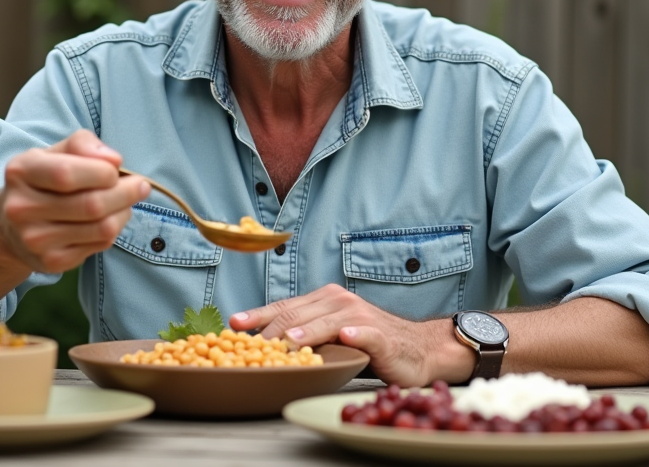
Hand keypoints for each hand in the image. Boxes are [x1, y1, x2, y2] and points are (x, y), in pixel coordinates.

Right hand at [0, 129, 149, 273]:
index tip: (117, 169)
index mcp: (21, 172)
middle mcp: (21, 208)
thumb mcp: (55, 152)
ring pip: (102, 228)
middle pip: (91, 204)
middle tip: (140, 186)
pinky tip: (109, 219)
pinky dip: (114, 230)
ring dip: (124, 212)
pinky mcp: (51, 262)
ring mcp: (35, 239)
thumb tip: (113, 160)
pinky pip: (100, 244)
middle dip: (125, 193)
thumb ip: (83, 144)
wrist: (11, 227)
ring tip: (125, 202)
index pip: (67, 174)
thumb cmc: (43, 181)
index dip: (103, 172)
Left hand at [228, 284, 471, 386]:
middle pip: (299, 315)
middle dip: (272, 330)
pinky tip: (346, 337)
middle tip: (252, 346)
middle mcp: (339, 301)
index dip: (258, 315)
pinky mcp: (380, 334)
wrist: (415, 348)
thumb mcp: (330, 335)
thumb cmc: (366, 342)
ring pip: (327, 322)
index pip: (284, 307)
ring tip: (289, 342)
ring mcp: (360, 316)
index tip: (234, 323)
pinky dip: (355, 334)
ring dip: (308, 332)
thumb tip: (260, 345)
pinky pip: (365, 333)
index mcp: (323, 300)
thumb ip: (303, 335)